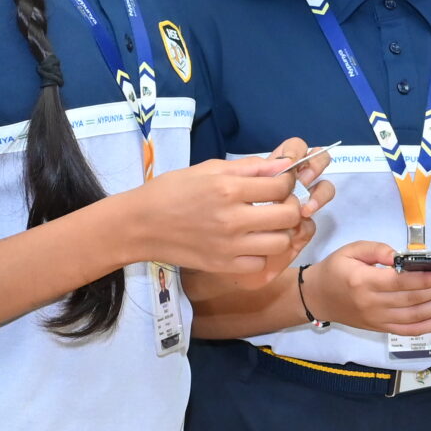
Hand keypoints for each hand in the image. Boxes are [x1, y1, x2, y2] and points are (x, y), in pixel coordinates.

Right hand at [122, 144, 323, 280]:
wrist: (139, 225)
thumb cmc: (172, 191)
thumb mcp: (208, 169)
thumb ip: (249, 167)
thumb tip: (284, 165)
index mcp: (228, 189)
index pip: (281, 187)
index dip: (287, 183)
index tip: (281, 184)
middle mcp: (232, 219)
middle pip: (288, 216)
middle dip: (291, 207)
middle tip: (280, 204)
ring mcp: (229, 247)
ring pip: (281, 243)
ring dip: (280, 232)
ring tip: (267, 225)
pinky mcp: (223, 266)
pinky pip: (260, 263)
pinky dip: (261, 253)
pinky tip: (251, 243)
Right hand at [301, 239, 430, 335]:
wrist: (318, 297)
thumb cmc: (335, 270)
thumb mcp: (351, 250)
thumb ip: (377, 249)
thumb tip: (400, 255)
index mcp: (364, 282)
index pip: (402, 283)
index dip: (428, 280)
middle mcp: (372, 304)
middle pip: (414, 301)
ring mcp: (378, 319)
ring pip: (417, 317)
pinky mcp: (382, 328)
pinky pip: (411, 330)